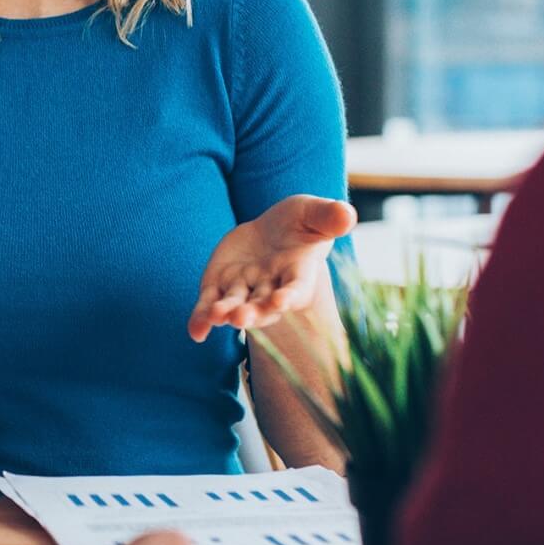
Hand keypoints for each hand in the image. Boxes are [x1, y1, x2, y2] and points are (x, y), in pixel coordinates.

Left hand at [187, 194, 356, 340]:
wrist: (273, 229)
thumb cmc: (301, 222)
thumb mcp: (314, 213)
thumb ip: (329, 217)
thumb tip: (347, 215)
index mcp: (298, 274)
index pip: (297, 289)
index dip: (290, 296)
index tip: (282, 302)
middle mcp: (271, 288)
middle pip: (263, 306)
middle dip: (253, 313)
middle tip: (241, 318)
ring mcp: (245, 290)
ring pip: (235, 306)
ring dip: (226, 315)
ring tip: (217, 317)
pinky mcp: (220, 285)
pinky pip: (209, 304)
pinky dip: (201, 318)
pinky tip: (195, 331)